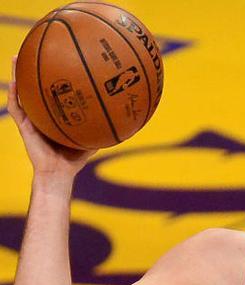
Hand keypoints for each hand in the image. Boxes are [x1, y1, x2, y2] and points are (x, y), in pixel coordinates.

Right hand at [7, 56, 96, 176]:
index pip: (53, 89)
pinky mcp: (23, 126)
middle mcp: (41, 112)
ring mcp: (31, 118)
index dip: (53, 73)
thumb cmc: (76, 159)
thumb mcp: (93, 137)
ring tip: (16, 57)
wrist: (58, 174)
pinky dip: (15, 94)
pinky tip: (15, 81)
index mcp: (55, 113)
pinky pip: (16, 107)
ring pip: (21, 91)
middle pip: (35, 85)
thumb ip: (104, 125)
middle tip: (35, 47)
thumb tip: (126, 116)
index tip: (58, 56)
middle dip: (34, 67)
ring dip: (17, 74)